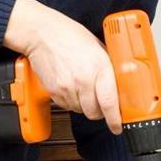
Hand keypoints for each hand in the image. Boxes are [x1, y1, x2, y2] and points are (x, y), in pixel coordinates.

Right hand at [4, 0, 121, 133]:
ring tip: (81, 87)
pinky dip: (71, 101)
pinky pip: (67, 106)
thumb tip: (119, 83)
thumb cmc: (68, 35)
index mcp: (99, 67)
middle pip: (95, 112)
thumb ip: (108, 66)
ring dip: (84, 105)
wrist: (41, 34)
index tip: (118, 125)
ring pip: (80, 111)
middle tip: (99, 102)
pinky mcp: (54, 92)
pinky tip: (70, 86)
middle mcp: (83, 80)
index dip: (115, 119)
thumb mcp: (98, 47)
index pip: (110, 103)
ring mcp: (67, 88)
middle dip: (99, 111)